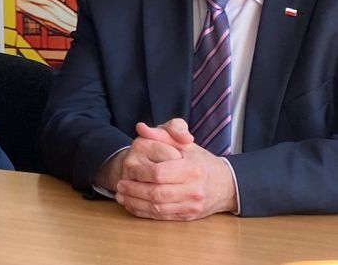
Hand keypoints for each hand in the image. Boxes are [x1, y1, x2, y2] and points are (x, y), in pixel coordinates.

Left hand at [113, 118, 236, 219]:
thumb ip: (162, 134)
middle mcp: (194, 189)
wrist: (226, 184)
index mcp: (191, 169)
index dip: (140, 173)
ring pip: (158, 208)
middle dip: (134, 190)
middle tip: (119, 185)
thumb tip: (141, 128)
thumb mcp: (184, 143)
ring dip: (136, 203)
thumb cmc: (200, 161)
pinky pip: (163, 217)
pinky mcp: (189, 216)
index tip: (128, 170)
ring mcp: (192, 205)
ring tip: (121, 196)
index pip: (159, 173)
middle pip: (157, 193)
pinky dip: (145, 213)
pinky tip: (133, 206)